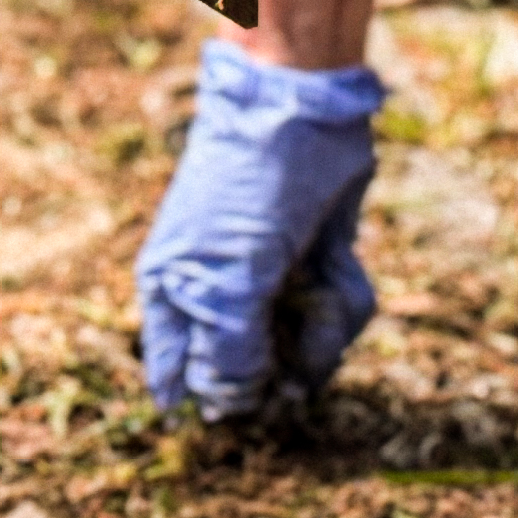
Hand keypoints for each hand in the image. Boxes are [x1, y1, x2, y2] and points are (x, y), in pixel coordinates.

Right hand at [138, 40, 384, 419]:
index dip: (222, 399)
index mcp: (173, 297)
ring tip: (317, 272)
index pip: (185, 383)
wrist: (302, 107)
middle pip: (255, 378)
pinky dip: (344, 296)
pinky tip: (338, 259)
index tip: (255, 393)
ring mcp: (272, 286)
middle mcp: (219, 297)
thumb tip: (228, 410)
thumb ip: (226, 354)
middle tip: (290, 311)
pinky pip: (336, 316)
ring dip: (321, 325)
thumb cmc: (247, 191)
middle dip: (284, 361)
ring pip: (303, 354)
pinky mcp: (316, 270)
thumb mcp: (228, 278)